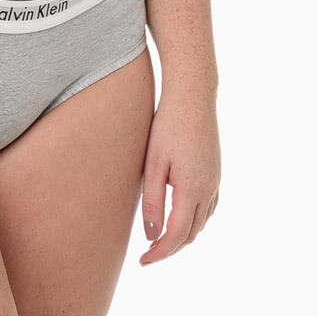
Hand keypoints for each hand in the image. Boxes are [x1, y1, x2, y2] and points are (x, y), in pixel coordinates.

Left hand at [139, 88, 220, 264]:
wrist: (192, 97)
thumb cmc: (167, 125)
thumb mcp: (153, 163)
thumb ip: (153, 201)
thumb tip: (152, 236)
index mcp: (192, 189)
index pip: (176, 235)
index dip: (160, 252)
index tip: (143, 261)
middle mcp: (209, 189)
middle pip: (191, 234)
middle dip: (170, 248)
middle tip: (148, 255)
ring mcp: (216, 181)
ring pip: (202, 223)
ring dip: (183, 236)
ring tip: (159, 239)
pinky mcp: (215, 172)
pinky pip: (208, 208)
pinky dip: (194, 221)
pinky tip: (180, 217)